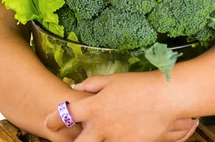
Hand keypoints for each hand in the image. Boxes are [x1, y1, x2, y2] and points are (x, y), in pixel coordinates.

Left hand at [45, 72, 199, 141]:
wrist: (165, 98)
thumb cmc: (139, 85)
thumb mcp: (113, 79)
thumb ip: (91, 84)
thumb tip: (75, 87)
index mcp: (95, 107)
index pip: (66, 115)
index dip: (53, 119)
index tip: (48, 122)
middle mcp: (101, 127)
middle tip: (69, 139)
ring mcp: (114, 140)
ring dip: (93, 140)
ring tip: (97, 133)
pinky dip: (110, 141)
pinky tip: (115, 133)